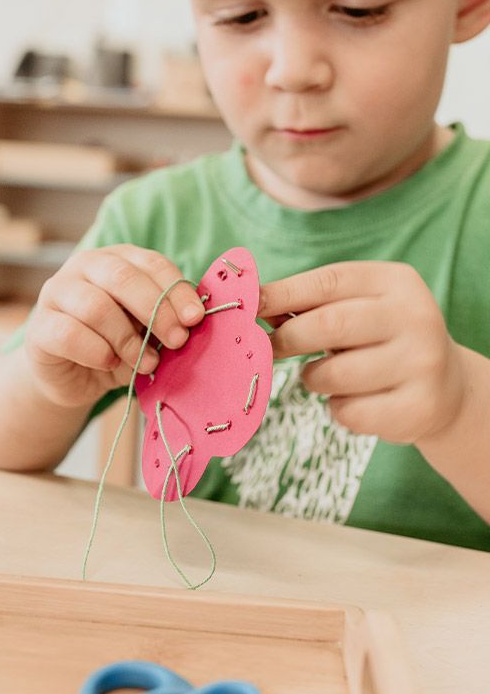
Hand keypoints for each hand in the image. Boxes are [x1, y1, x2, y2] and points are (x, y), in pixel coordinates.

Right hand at [25, 245, 206, 407]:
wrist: (71, 378)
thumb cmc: (115, 346)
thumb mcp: (146, 331)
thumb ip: (164, 322)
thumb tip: (190, 323)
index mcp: (116, 259)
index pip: (150, 263)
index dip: (176, 290)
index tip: (195, 318)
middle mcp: (83, 267)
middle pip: (122, 277)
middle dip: (156, 310)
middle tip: (177, 340)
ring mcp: (56, 294)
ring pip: (96, 306)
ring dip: (127, 339)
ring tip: (144, 362)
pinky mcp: (39, 328)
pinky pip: (69, 335)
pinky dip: (97, 352)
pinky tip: (109, 363)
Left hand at [258, 262, 467, 444]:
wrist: (445, 386)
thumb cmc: (378, 339)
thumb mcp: (354, 309)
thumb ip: (309, 305)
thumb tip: (252, 304)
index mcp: (395, 281)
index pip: (327, 282)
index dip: (281, 294)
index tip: (248, 307)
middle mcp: (416, 316)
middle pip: (327, 325)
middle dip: (287, 339)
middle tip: (270, 348)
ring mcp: (422, 363)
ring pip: (333, 375)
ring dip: (313, 378)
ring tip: (326, 375)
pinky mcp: (420, 407)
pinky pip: (349, 412)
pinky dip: (337, 409)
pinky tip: (355, 400)